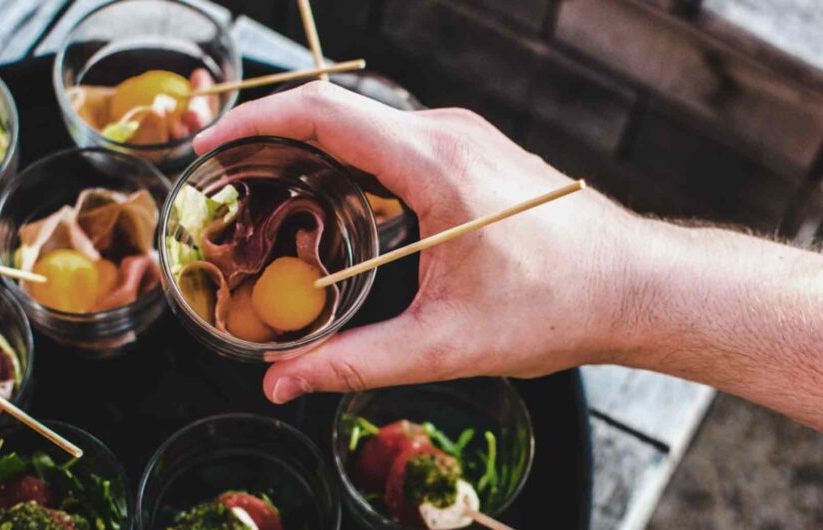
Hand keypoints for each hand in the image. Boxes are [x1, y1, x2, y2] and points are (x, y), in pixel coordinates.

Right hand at [194, 82, 645, 403]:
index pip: (323, 115)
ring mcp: (460, 136)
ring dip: (308, 152)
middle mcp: (446, 133)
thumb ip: (354, 361)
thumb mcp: (445, 345)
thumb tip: (281, 382)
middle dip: (268, 140)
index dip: (254, 122)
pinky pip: (391, 139)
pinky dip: (346, 161)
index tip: (209, 145)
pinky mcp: (470, 150)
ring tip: (265, 196)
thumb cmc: (557, 307)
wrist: (634, 285)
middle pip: (333, 113)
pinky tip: (332, 207)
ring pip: (362, 125)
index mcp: (434, 165)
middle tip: (224, 184)